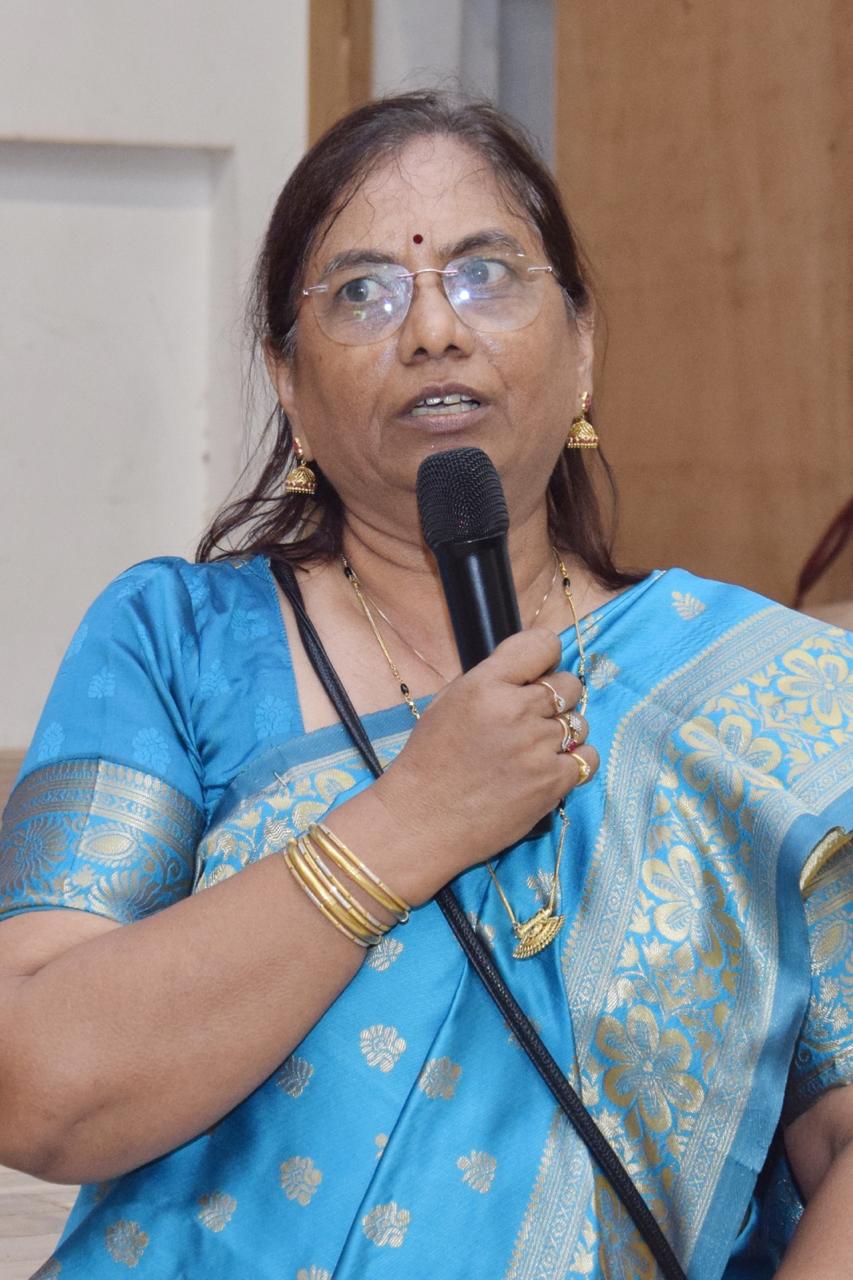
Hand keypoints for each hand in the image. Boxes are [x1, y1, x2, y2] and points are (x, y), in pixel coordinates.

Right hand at [364, 628, 597, 902]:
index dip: (545, 656)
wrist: (422, 820)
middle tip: (533, 717)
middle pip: (568, 684)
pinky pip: (587, 758)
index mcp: (485, 684)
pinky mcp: (552, 782)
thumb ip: (492, 681)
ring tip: (536, 748)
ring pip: (579, 722)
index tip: (538, 672)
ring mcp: (538, 747)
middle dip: (556, 697)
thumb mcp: (449, 702)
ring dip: (563, 732)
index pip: (543, 644)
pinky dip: (574, 761)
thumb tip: (532, 673)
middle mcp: (516, 710)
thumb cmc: (430, 760)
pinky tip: (550, 768)